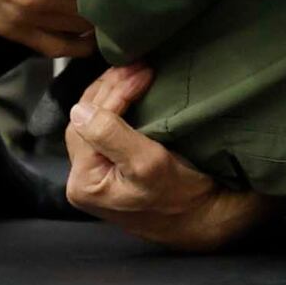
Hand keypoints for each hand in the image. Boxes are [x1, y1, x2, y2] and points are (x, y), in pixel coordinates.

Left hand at [66, 64, 276, 250]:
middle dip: (110, 88)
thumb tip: (79, 110)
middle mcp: (84, 179)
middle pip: (86, 120)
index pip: (86, 123)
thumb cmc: (182, 196)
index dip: (112, 93)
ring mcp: (97, 174)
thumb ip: (111, 136)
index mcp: (84, 182)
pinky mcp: (113, 168)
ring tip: (135, 71)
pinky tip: (131, 90)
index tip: (141, 71)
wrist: (206, 219)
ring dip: (112, 94)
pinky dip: (118, 106)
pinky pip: (106, 129)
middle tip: (137, 65)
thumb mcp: (148, 164)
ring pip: (95, 121)